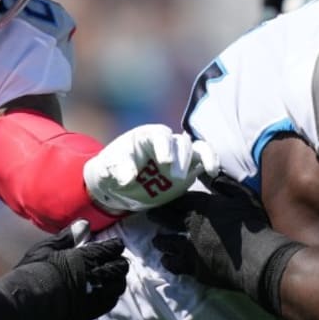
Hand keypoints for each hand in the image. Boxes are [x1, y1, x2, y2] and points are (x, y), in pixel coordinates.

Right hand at [0, 224, 128, 319]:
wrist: (24, 304)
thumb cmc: (32, 272)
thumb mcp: (46, 248)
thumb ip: (68, 237)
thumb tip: (85, 225)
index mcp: (86, 257)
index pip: (111, 249)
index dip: (114, 246)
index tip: (114, 245)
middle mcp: (96, 277)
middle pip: (119, 268)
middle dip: (119, 263)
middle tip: (116, 260)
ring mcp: (94, 297)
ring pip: (118, 287)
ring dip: (117, 280)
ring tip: (112, 277)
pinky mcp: (89, 313)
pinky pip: (109, 304)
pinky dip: (111, 295)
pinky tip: (105, 293)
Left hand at [83, 124, 219, 213]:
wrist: (118, 184)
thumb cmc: (111, 170)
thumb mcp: (106, 169)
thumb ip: (116, 169)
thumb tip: (128, 177)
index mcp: (145, 136)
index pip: (159, 135)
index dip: (164, 145)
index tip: (165, 161)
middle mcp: (164, 142)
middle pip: (180, 142)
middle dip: (182, 157)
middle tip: (176, 176)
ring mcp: (177, 155)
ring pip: (196, 147)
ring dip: (201, 157)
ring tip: (205, 170)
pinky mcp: (186, 169)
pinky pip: (202, 160)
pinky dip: (210, 162)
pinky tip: (212, 172)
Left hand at [148, 175, 302, 312]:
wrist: (259, 260)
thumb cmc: (255, 226)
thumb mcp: (244, 198)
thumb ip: (226, 185)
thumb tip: (212, 176)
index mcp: (203, 206)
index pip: (178, 199)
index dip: (168, 199)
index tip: (160, 198)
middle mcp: (192, 225)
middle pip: (166, 218)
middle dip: (157, 215)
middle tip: (150, 215)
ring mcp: (190, 247)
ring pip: (166, 242)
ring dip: (160, 240)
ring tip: (155, 240)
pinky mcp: (194, 267)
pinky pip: (174, 264)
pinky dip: (168, 261)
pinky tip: (166, 260)